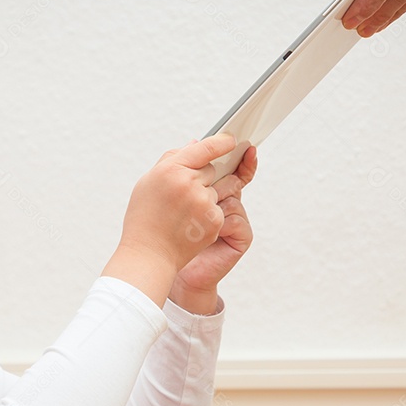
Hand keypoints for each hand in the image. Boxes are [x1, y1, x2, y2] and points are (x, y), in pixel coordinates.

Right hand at [102, 133, 240, 306]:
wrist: (148, 255)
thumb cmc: (144, 218)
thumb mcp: (149, 182)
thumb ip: (171, 159)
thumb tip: (194, 143)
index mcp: (171, 169)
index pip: (204, 148)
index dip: (221, 142)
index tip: (232, 139)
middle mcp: (189, 183)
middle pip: (211, 169)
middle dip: (202, 178)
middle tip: (184, 194)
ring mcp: (203, 202)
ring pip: (217, 189)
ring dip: (206, 196)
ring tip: (184, 213)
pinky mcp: (214, 220)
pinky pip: (218, 209)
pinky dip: (208, 215)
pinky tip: (189, 225)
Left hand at [170, 145, 256, 314]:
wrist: (164, 264)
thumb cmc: (165, 231)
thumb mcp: (170, 193)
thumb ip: (182, 167)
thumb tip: (194, 140)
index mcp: (213, 192)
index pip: (230, 170)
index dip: (238, 157)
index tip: (241, 143)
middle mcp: (227, 204)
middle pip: (232, 180)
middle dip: (219, 180)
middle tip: (206, 182)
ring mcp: (236, 220)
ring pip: (233, 198)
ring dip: (214, 203)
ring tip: (194, 216)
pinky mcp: (241, 237)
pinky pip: (236, 219)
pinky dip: (220, 222)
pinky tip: (206, 231)